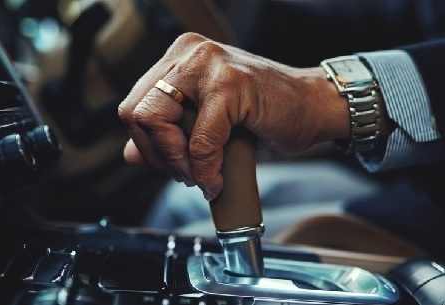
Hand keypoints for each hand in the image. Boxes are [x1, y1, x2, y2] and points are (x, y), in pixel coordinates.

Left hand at [118, 33, 348, 199]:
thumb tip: (131, 155)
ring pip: (158, 122)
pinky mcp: (230, 85)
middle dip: (158, 155)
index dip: (147, 144)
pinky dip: (205, 169)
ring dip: (178, 164)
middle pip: (137, 113)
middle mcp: (190, 53)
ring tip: (202, 176)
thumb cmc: (266, 113)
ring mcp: (209, 64)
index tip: (173, 165)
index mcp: (180, 57)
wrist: (313, 108)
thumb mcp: (207, 122)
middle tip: (186, 175)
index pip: (134, 105)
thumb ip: (169, 133)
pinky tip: (217, 179)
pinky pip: (199, 141)